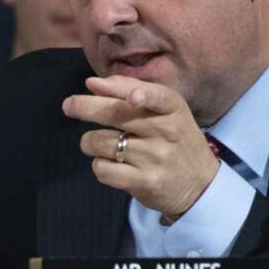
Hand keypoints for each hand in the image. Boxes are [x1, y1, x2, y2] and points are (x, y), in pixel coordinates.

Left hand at [62, 75, 219, 219]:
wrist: (199, 185)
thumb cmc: (172, 138)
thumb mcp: (164, 110)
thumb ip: (129, 88)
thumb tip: (92, 83)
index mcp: (172, 109)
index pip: (158, 97)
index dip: (141, 94)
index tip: (131, 97)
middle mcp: (167, 132)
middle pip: (115, 114)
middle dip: (84, 107)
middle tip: (69, 106)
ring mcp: (156, 158)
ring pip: (100, 142)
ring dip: (89, 142)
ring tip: (100, 144)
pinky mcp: (145, 182)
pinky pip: (103, 169)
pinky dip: (99, 166)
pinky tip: (110, 164)